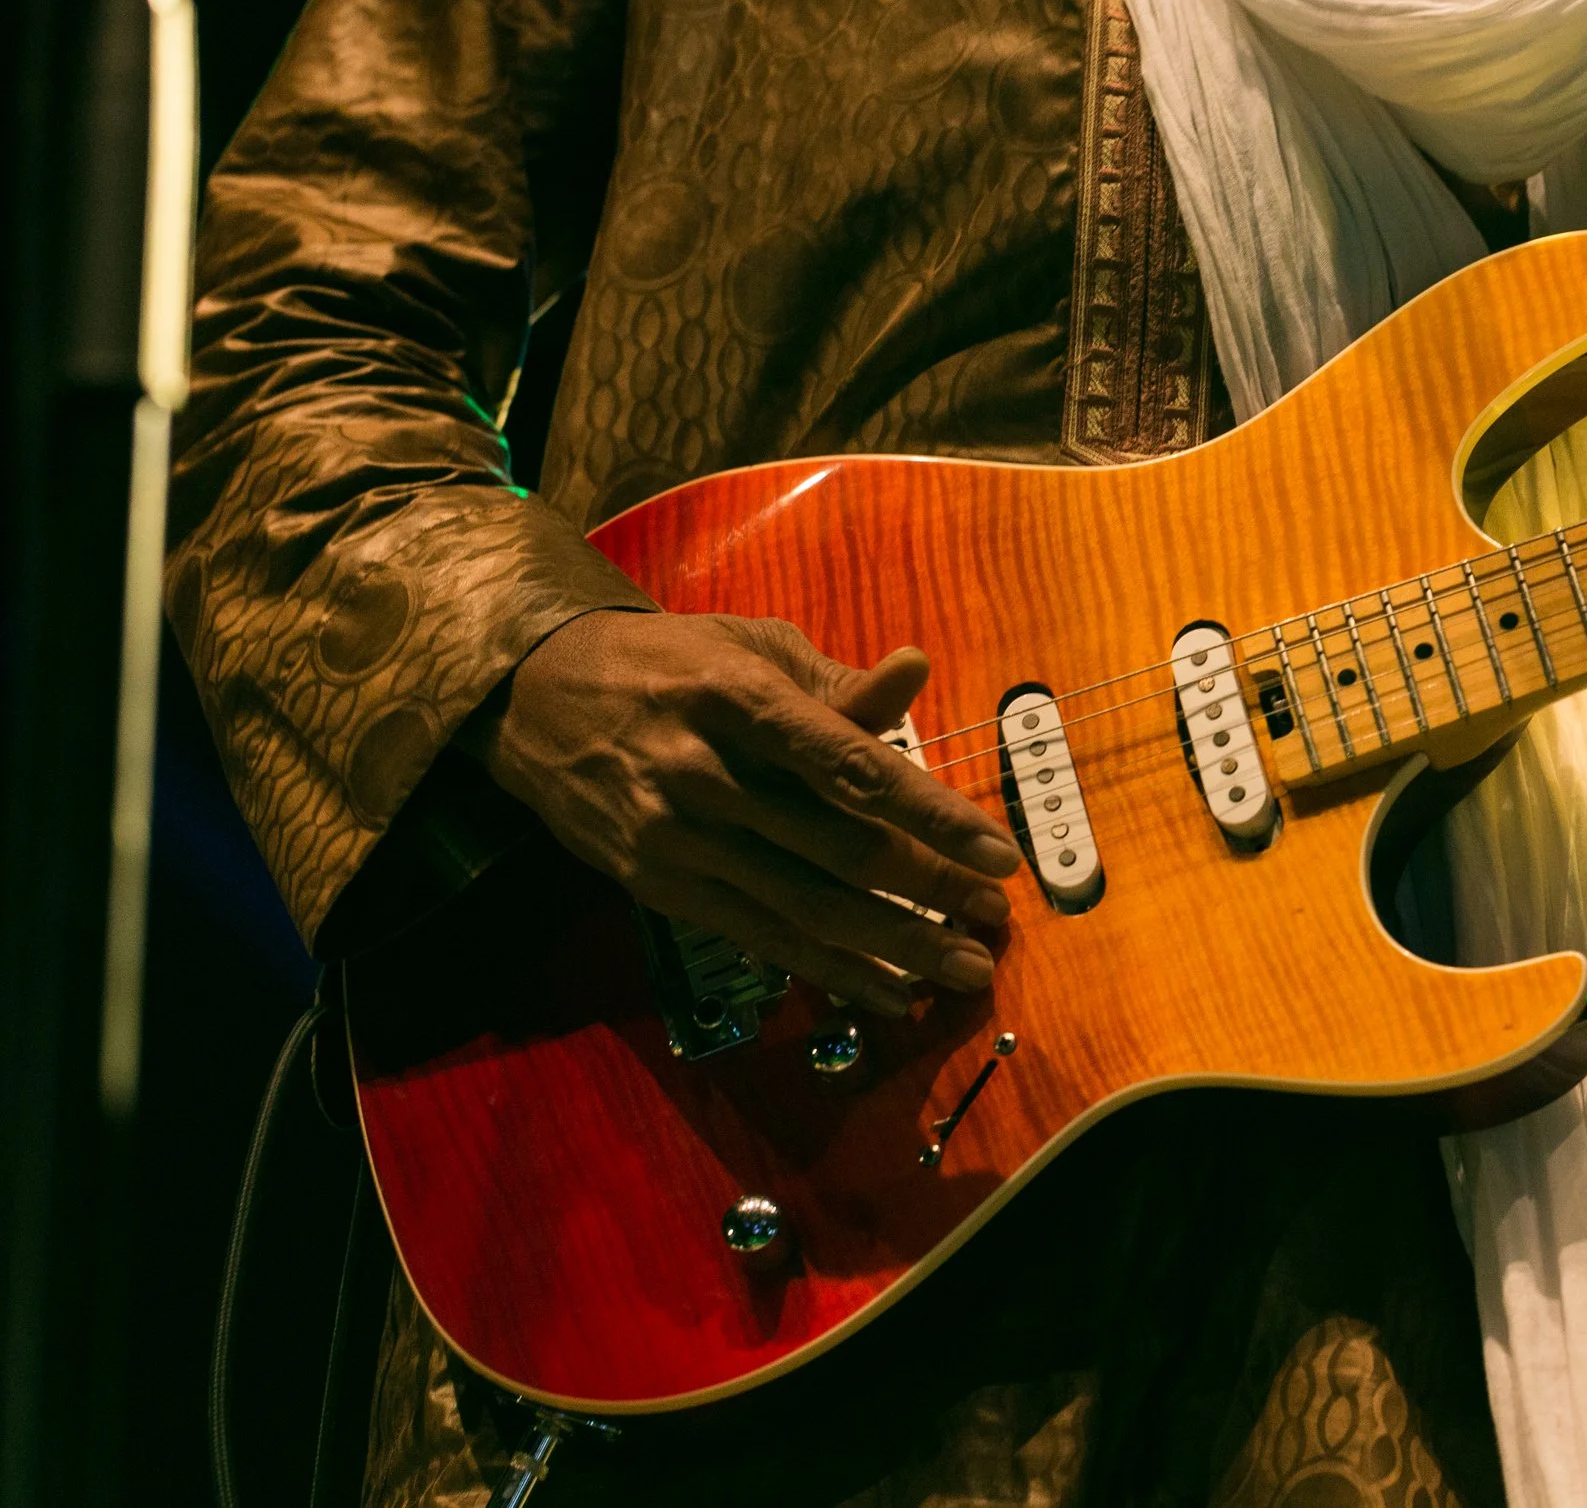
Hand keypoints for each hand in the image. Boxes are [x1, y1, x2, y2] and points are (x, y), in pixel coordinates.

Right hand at [470, 610, 1023, 1014]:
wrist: (536, 698)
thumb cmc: (669, 665)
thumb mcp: (748, 648)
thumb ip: (835, 682)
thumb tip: (916, 670)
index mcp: (738, 700)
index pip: (850, 766)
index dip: (929, 814)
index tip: (994, 851)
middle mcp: (707, 775)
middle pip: (837, 847)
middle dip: (929, 890)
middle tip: (996, 917)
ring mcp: (679, 839)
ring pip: (805, 907)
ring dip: (896, 947)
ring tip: (963, 967)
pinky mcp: (661, 886)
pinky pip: (761, 938)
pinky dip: (830, 970)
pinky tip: (889, 991)